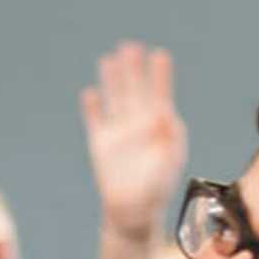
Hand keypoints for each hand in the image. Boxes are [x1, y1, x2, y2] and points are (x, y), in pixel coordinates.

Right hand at [81, 40, 187, 240]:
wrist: (133, 211)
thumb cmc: (156, 190)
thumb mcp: (169, 164)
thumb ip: (168, 139)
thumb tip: (164, 114)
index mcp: (160, 128)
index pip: (159, 95)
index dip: (159, 76)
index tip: (159, 55)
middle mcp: (139, 125)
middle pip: (134, 91)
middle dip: (133, 69)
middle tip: (130, 46)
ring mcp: (119, 134)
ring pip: (114, 100)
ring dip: (112, 80)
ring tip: (108, 59)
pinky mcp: (100, 145)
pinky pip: (95, 121)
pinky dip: (91, 108)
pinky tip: (89, 93)